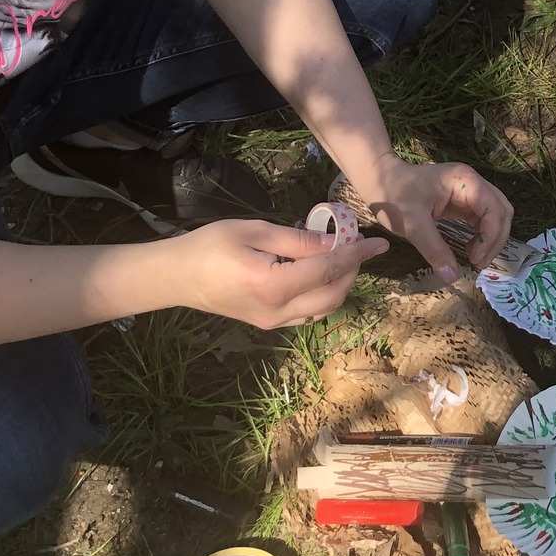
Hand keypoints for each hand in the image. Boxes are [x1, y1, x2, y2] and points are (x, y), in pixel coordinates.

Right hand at [172, 219, 388, 328]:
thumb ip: (297, 240)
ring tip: (341, 258)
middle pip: (332, 297)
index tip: (379, 243)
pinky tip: (319, 274)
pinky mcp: (269, 324)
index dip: (356, 254)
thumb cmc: (210, 245)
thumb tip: (334, 242)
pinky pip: (308, 315)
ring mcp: (273, 323)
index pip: (328, 270)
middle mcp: (277, 311)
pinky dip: (323, 296)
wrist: (176, 276)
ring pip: (323, 310)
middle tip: (357, 246)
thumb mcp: (254, 231)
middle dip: (352, 272)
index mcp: (273, 285)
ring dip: (340, 286)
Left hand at [350, 155, 514, 278]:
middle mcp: (472, 182)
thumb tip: (452, 276)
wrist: (378, 179)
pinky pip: (483, 217)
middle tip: (479, 263)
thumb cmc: (393, 196)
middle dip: (495, 239)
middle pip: (502, 211)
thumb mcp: (412, 225)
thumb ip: (434, 249)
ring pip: (496, 214)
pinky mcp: (462, 200)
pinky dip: (482, 235)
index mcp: (464, 181)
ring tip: (476, 259)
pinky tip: (470, 249)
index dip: (490, 237)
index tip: (475, 260)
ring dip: (491, 238)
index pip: (494, 209)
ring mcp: (468, 190)